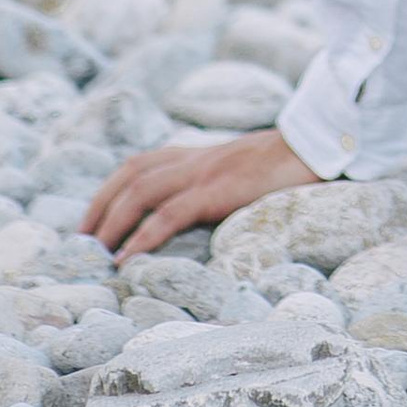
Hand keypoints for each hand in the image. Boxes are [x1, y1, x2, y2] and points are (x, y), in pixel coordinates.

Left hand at [82, 129, 319, 256]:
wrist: (325, 146)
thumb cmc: (294, 165)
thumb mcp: (248, 171)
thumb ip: (223, 183)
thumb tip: (206, 214)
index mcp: (202, 154)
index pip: (142, 163)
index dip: (110, 188)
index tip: (92, 220)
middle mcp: (197, 158)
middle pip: (131, 174)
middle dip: (100, 207)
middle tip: (80, 243)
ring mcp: (206, 172)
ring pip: (140, 191)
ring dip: (110, 223)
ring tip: (95, 254)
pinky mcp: (218, 190)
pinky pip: (169, 214)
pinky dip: (142, 238)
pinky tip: (127, 260)